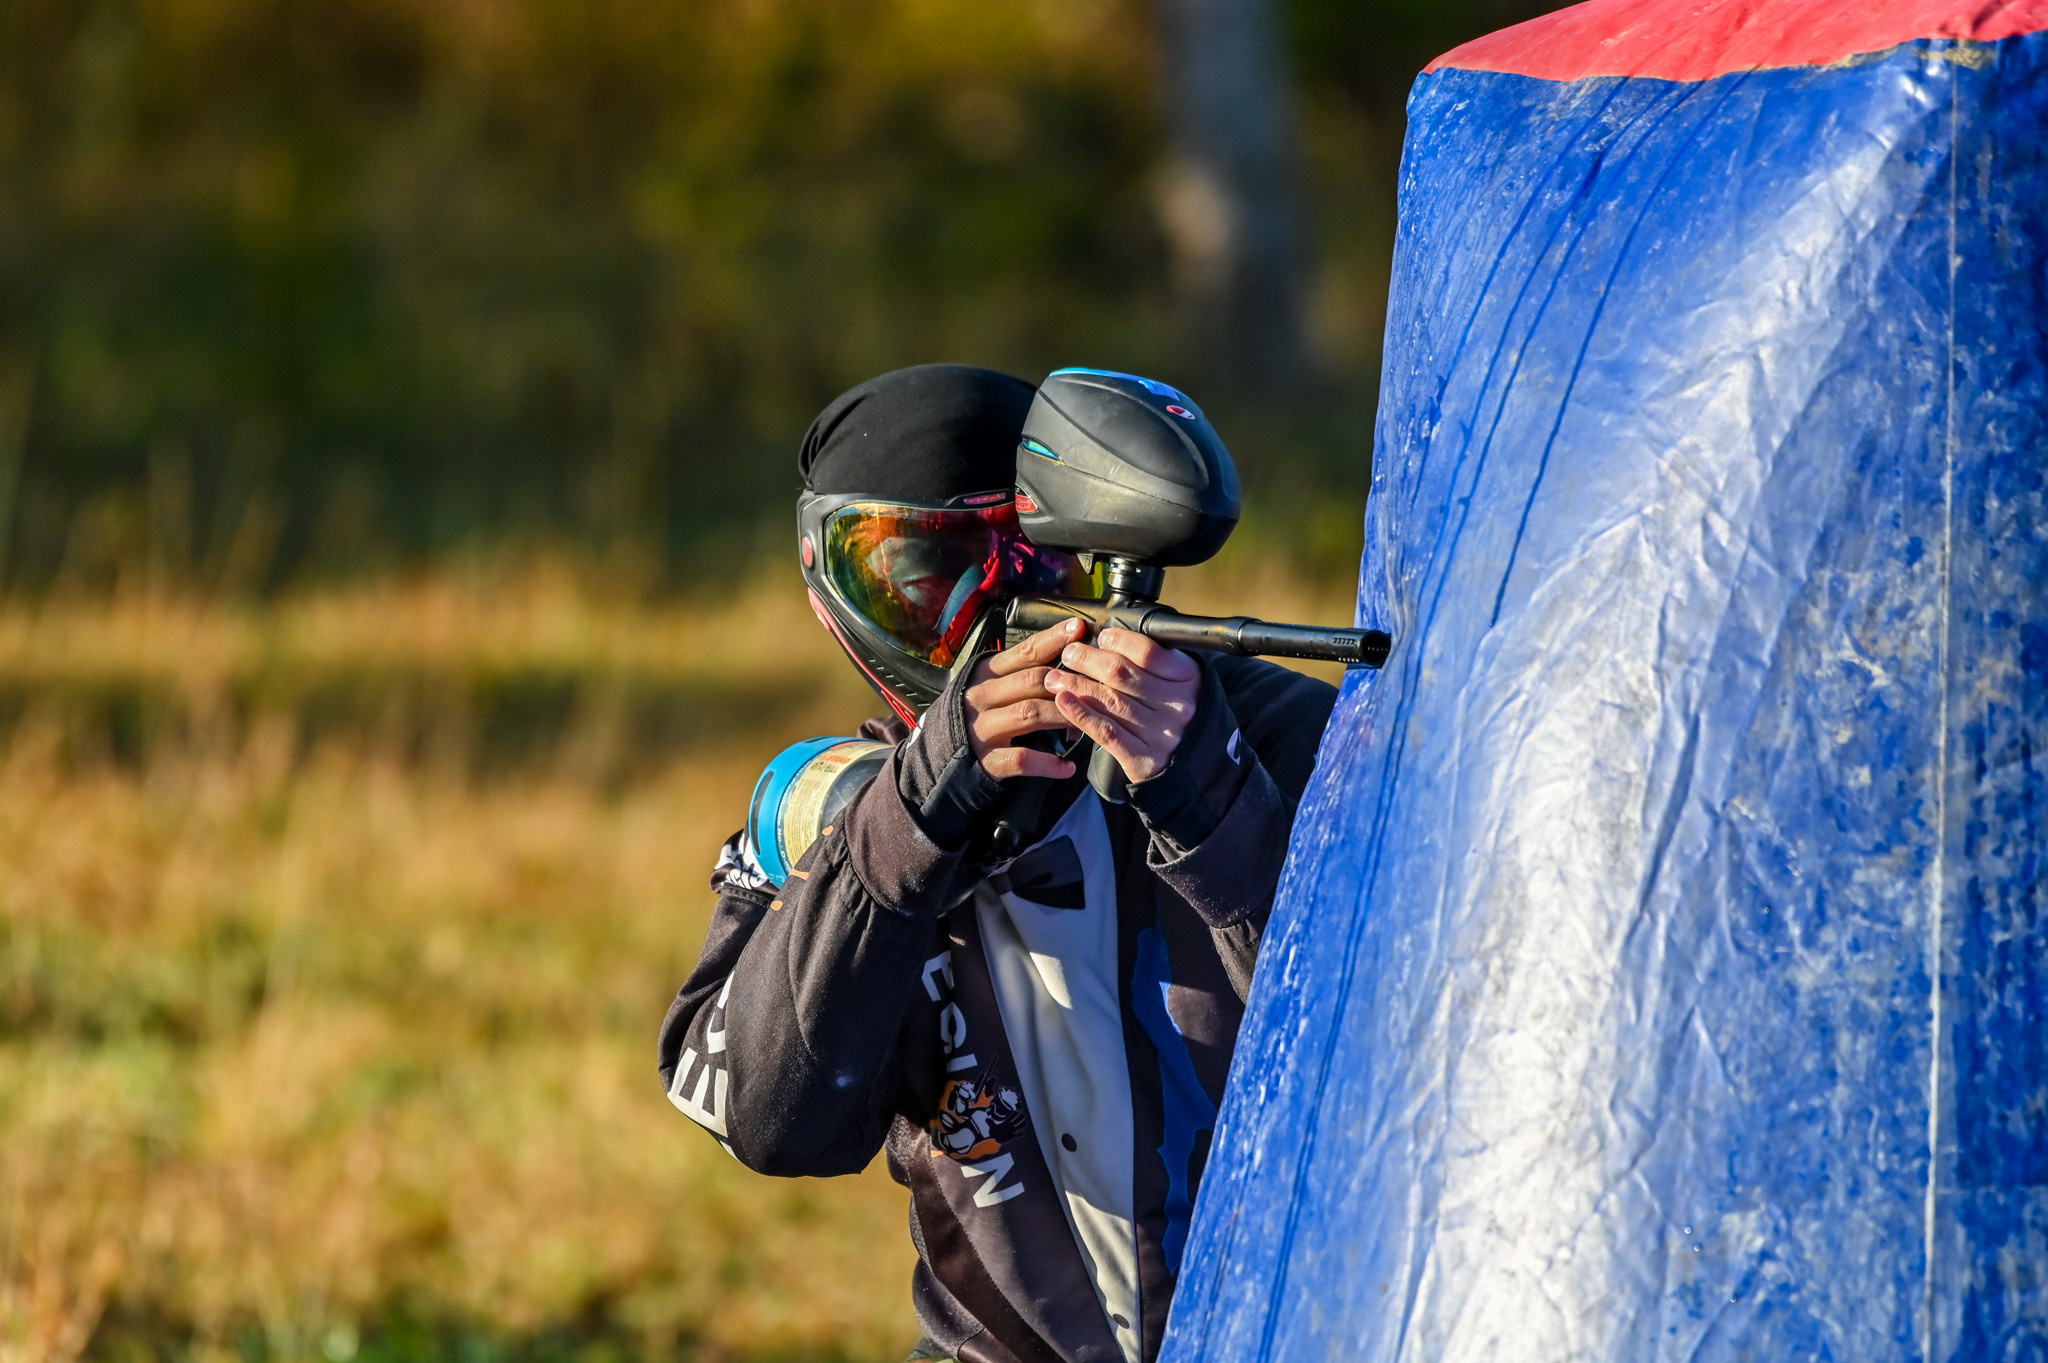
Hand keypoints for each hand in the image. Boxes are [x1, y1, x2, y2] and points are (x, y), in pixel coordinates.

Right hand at [963, 618, 1086, 780]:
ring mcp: (983, 729)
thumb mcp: (990, 684)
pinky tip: (1068, 767)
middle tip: (1098, 684)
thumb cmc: (977, 712)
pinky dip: (1049, 764)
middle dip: (1069, 681)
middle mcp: (983, 697)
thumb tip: (1067, 651)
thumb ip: (1020, 670)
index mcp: (986, 673)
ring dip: (1065, 716)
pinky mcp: (987, 760)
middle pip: (1032, 681)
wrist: (940, 753)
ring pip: (1031, 715)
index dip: (1054, 639)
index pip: (1025, 652)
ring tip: (1089, 722)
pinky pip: (1023, 759)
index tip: (1079, 627)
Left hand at [1044, 627, 1198, 783]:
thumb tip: (1108, 641)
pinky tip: (1063, 702)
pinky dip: (1081, 714)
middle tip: (1069, 654)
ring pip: (1110, 701)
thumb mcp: (1180, 682)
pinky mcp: (1144, 759)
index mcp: (1189, 678)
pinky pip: (1106, 732)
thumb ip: (1154, 662)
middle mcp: (1178, 705)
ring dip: (1076, 685)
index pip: (1148, 652)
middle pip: (1122, 674)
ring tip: (1055, 678)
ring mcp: (1162, 733)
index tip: (1100, 637)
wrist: (1198, 768)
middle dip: (1087, 660)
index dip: (1118, 642)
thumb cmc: (1178, 714)